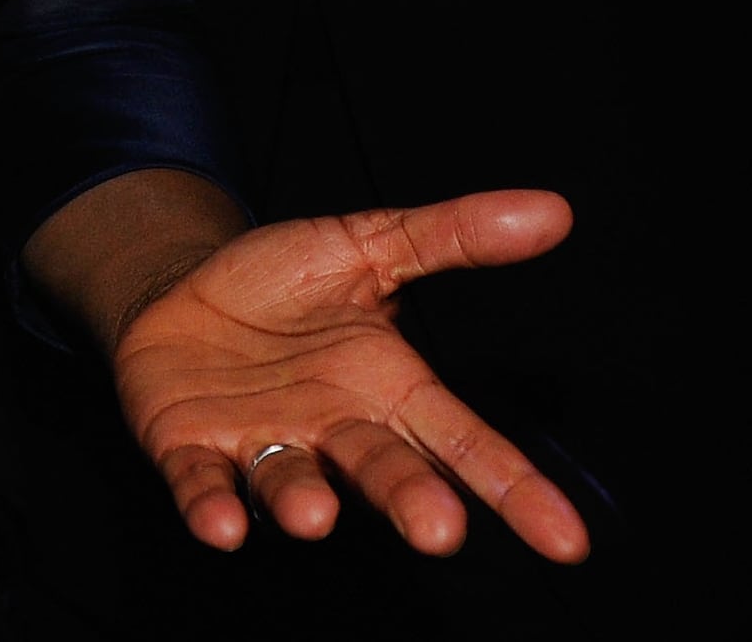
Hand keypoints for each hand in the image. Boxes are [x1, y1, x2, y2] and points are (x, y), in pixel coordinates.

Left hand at [114, 192, 591, 564]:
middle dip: (412, 503)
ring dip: (305, 504)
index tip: (569, 540)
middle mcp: (335, 432)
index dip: (516, 490)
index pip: (466, 445)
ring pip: (295, 484)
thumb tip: (553, 211)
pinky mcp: (192, 448)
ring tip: (317, 517)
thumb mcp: (369, 244)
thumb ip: (454, 235)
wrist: (182, 288)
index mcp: (389, 392)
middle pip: (385, 474)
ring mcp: (264, 444)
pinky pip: (205, 484)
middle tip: (441, 532)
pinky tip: (221, 525)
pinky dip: (212, 505)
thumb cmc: (283, 284)